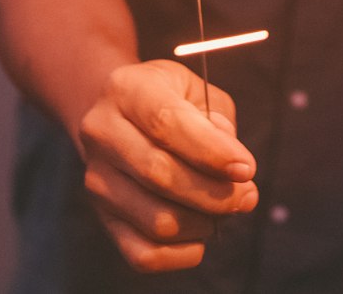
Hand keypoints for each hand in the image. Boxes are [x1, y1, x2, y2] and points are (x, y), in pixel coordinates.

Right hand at [79, 59, 257, 273]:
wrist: (119, 114)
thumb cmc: (169, 100)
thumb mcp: (197, 91)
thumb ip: (219, 124)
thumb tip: (237, 173)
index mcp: (127, 89)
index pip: (166, 123)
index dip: (210, 151)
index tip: (246, 168)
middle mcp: (102, 133)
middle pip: (159, 175)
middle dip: (214, 193)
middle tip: (246, 196)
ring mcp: (96, 179)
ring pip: (156, 220)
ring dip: (202, 222)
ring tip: (224, 209)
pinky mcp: (102, 218)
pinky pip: (144, 254)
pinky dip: (182, 253)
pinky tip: (200, 232)